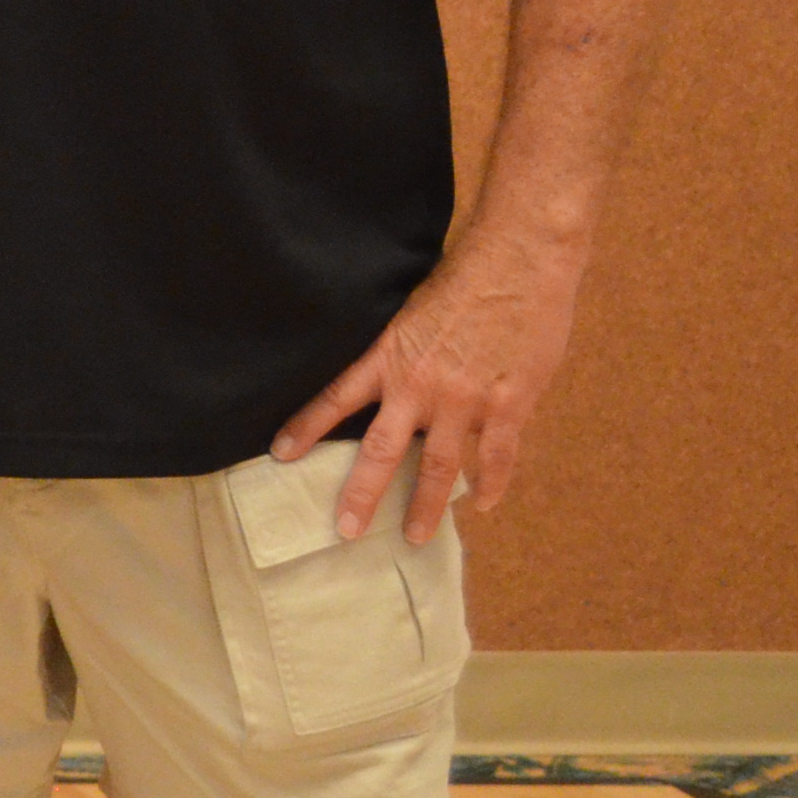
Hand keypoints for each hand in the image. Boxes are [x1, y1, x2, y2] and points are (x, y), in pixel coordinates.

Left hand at [274, 226, 582, 543]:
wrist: (517, 261)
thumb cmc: (464, 275)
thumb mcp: (411, 308)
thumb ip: (402, 347)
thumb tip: (391, 373)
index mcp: (389, 357)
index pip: (335, 398)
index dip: (306, 428)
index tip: (280, 454)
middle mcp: (420, 385)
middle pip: (382, 452)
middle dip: (361, 494)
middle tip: (345, 529)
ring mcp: (466, 399)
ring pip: (440, 468)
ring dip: (426, 506)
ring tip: (413, 536)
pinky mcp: (509, 405)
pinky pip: (496, 457)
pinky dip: (491, 485)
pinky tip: (483, 505)